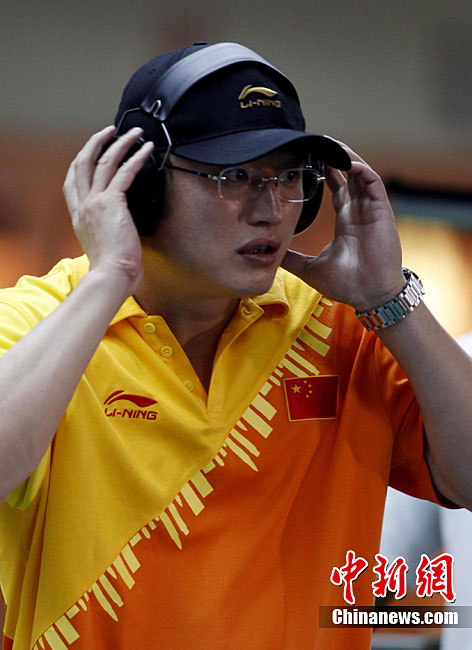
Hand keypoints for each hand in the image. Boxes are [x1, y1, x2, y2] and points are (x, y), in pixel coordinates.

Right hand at [63, 125, 153, 293]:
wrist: (112, 276)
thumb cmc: (113, 269)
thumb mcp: (102, 244)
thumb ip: (105, 229)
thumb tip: (120, 225)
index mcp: (78, 216)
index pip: (72, 181)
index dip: (82, 161)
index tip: (93, 149)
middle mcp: (82, 206)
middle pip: (83, 163)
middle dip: (96, 142)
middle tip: (110, 130)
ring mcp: (94, 202)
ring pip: (104, 161)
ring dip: (120, 142)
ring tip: (134, 132)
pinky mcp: (111, 202)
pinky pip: (124, 171)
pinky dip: (137, 157)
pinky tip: (146, 149)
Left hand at [281, 144, 405, 310]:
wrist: (369, 296)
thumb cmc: (346, 284)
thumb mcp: (309, 268)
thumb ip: (291, 258)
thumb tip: (269, 253)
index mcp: (346, 220)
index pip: (336, 187)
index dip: (325, 170)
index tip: (308, 158)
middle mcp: (359, 210)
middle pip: (348, 173)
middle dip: (334, 156)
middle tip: (315, 140)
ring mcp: (371, 209)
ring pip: (360, 172)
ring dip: (346, 156)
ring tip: (328, 143)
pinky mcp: (381, 211)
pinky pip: (372, 181)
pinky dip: (360, 168)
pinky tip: (345, 161)